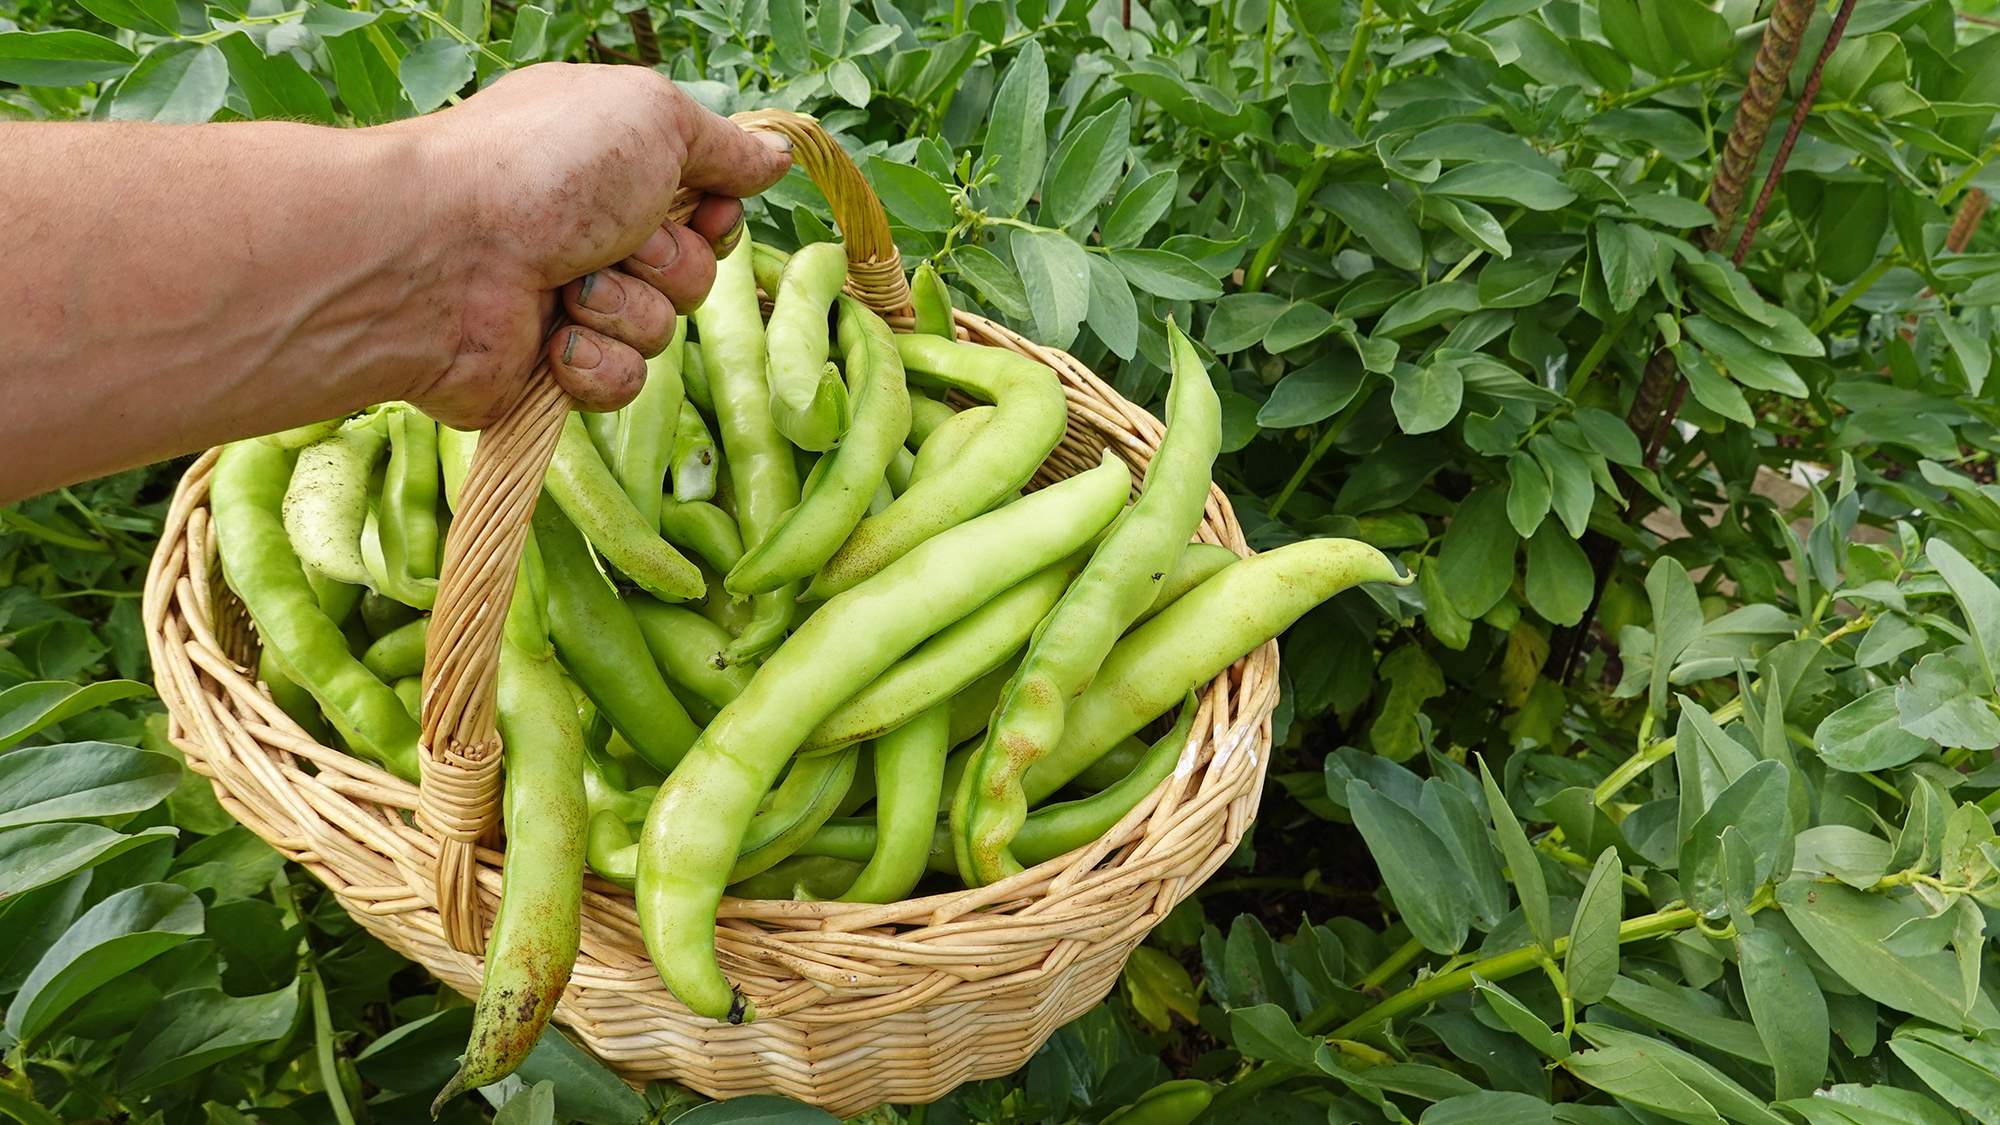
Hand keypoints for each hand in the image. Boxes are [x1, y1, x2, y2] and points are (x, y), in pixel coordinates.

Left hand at [401, 64, 791, 428]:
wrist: (440, 256)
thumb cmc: (541, 169)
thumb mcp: (650, 118)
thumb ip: (721, 146)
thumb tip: (776, 156)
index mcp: (610, 167)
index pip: (704, 207)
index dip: (715, 215)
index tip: (703, 209)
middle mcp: (590, 232)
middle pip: (694, 272)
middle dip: (668, 263)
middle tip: (615, 242)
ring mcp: (569, 303)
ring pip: (661, 332)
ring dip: (627, 311)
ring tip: (568, 290)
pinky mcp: (549, 370)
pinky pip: (622, 384)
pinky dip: (595, 363)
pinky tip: (552, 341)